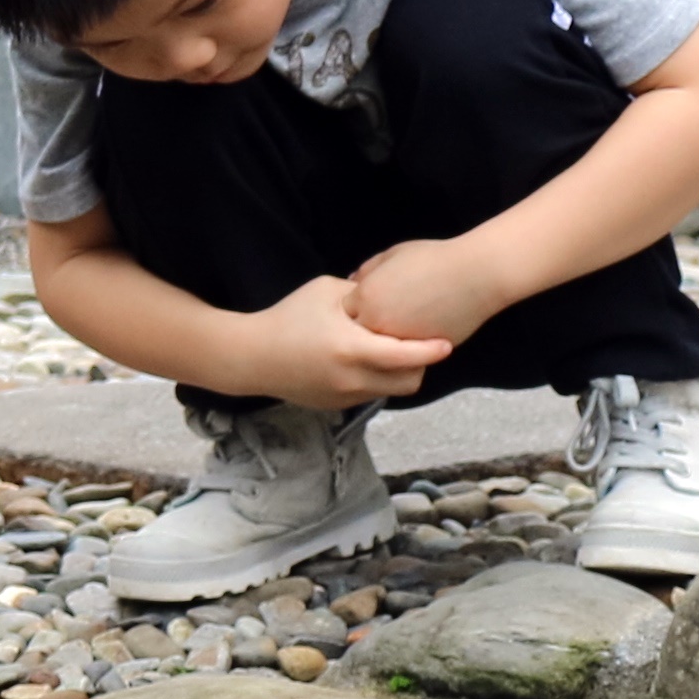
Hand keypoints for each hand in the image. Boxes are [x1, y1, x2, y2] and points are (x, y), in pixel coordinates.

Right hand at [245, 272, 449, 407]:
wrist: (251, 357)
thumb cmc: (288, 317)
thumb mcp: (326, 292)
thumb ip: (361, 293)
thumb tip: (387, 292)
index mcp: (352, 349)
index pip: (405, 356)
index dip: (430, 350)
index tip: (447, 343)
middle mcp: (353, 379)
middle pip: (408, 382)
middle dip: (419, 366)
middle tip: (421, 345)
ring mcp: (344, 397)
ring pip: (390, 391)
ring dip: (398, 374)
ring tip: (394, 351)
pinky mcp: (336, 406)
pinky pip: (369, 394)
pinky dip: (376, 380)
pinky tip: (367, 361)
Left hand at [348, 231, 522, 351]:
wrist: (474, 276)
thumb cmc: (434, 259)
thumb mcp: (393, 255)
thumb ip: (368, 271)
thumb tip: (353, 283)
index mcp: (365, 297)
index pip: (346, 312)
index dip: (357, 307)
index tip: (369, 302)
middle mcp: (376, 324)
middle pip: (358, 336)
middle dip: (365, 329)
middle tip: (380, 318)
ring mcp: (397, 344)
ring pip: (379, 353)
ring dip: (383, 344)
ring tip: (399, 328)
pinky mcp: (419, 355)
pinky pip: (402, 359)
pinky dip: (404, 352)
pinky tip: (415, 334)